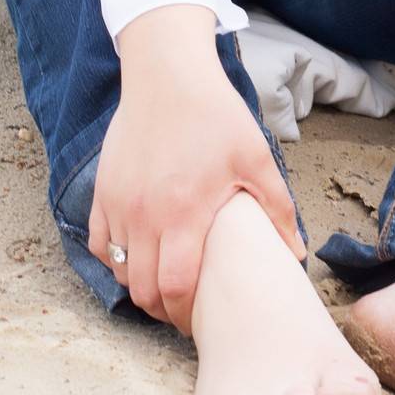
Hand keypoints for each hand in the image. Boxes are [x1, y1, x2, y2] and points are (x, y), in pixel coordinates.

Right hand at [88, 46, 306, 334]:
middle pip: (142, 290)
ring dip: (138, 285)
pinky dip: (114, 259)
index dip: (186, 314)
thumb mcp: (256, 157)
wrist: (168, 76)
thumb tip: (296, 254)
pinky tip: (138, 255)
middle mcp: (144, 215)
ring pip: (118, 271)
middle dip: (163, 309)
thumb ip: (277, 209)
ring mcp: (118, 205)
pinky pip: (98, 244)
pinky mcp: (102, 192)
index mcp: (185, 212)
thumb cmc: (216, 115)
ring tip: (163, 283)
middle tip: (183, 309)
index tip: (200, 319)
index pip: (176, 287)